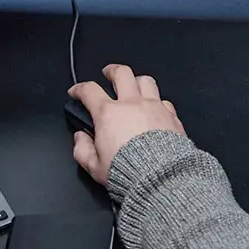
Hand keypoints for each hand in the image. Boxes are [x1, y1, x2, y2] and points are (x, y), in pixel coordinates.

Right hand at [68, 64, 185, 184]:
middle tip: (108, 74)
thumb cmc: (131, 172)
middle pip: (121, 74)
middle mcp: (132, 105)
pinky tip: (154, 108)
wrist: (161, 178)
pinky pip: (164, 100)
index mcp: (109, 115)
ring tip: (133, 85)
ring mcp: (154, 107)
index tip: (77, 92)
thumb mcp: (95, 167)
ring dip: (137, 81)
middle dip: (111, 71)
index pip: (89, 91)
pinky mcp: (171, 116)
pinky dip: (157, 101)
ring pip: (146, 80)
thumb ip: (83, 150)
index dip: (79, 89)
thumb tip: (80, 139)